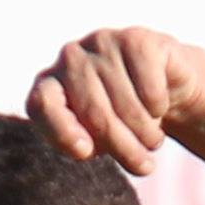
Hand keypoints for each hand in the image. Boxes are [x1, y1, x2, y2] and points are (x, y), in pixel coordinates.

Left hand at [29, 30, 204, 172]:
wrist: (162, 88)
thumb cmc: (120, 121)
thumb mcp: (96, 140)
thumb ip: (81, 144)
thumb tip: (84, 146)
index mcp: (50, 84)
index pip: (42, 104)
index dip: (63, 132)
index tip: (86, 152)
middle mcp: (70, 58)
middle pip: (95, 114)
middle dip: (124, 147)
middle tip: (143, 165)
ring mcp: (101, 43)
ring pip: (126, 105)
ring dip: (147, 134)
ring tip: (152, 139)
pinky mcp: (134, 39)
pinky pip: (149, 90)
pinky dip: (159, 107)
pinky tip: (159, 105)